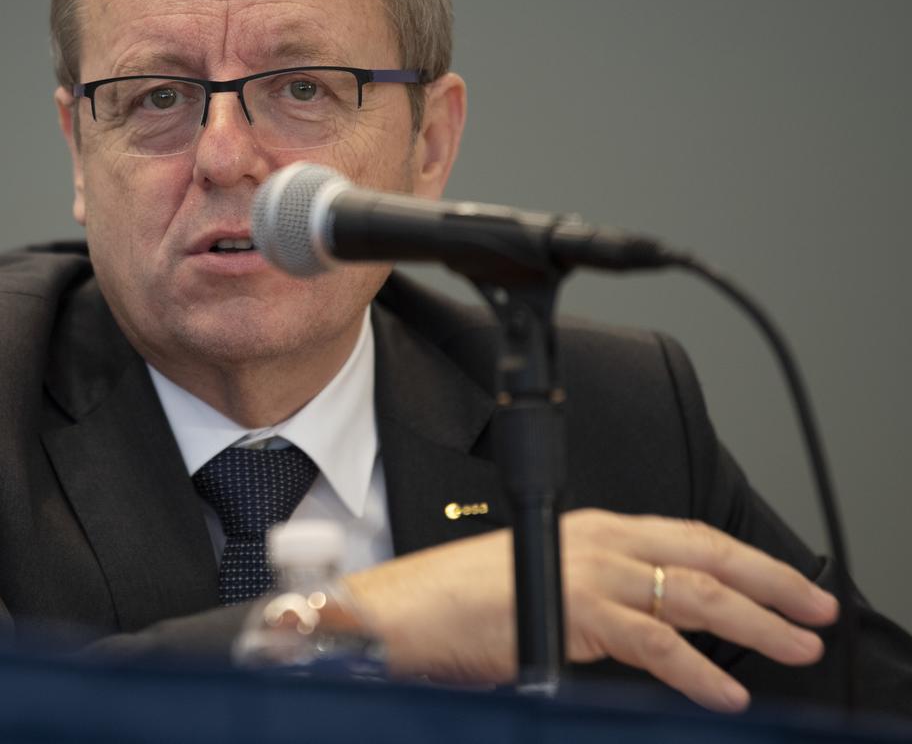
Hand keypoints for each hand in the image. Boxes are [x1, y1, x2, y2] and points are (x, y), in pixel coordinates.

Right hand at [343, 509, 838, 711]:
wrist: (405, 610)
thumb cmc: (459, 603)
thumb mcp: (546, 585)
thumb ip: (600, 594)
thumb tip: (656, 623)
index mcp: (589, 527)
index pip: (685, 536)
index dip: (745, 559)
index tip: (786, 583)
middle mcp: (595, 538)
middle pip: (703, 555)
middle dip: (769, 582)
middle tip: (814, 611)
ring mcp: (586, 569)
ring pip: (692, 592)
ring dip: (754, 622)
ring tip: (793, 647)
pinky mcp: (574, 608)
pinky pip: (654, 641)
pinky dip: (697, 670)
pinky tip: (723, 692)